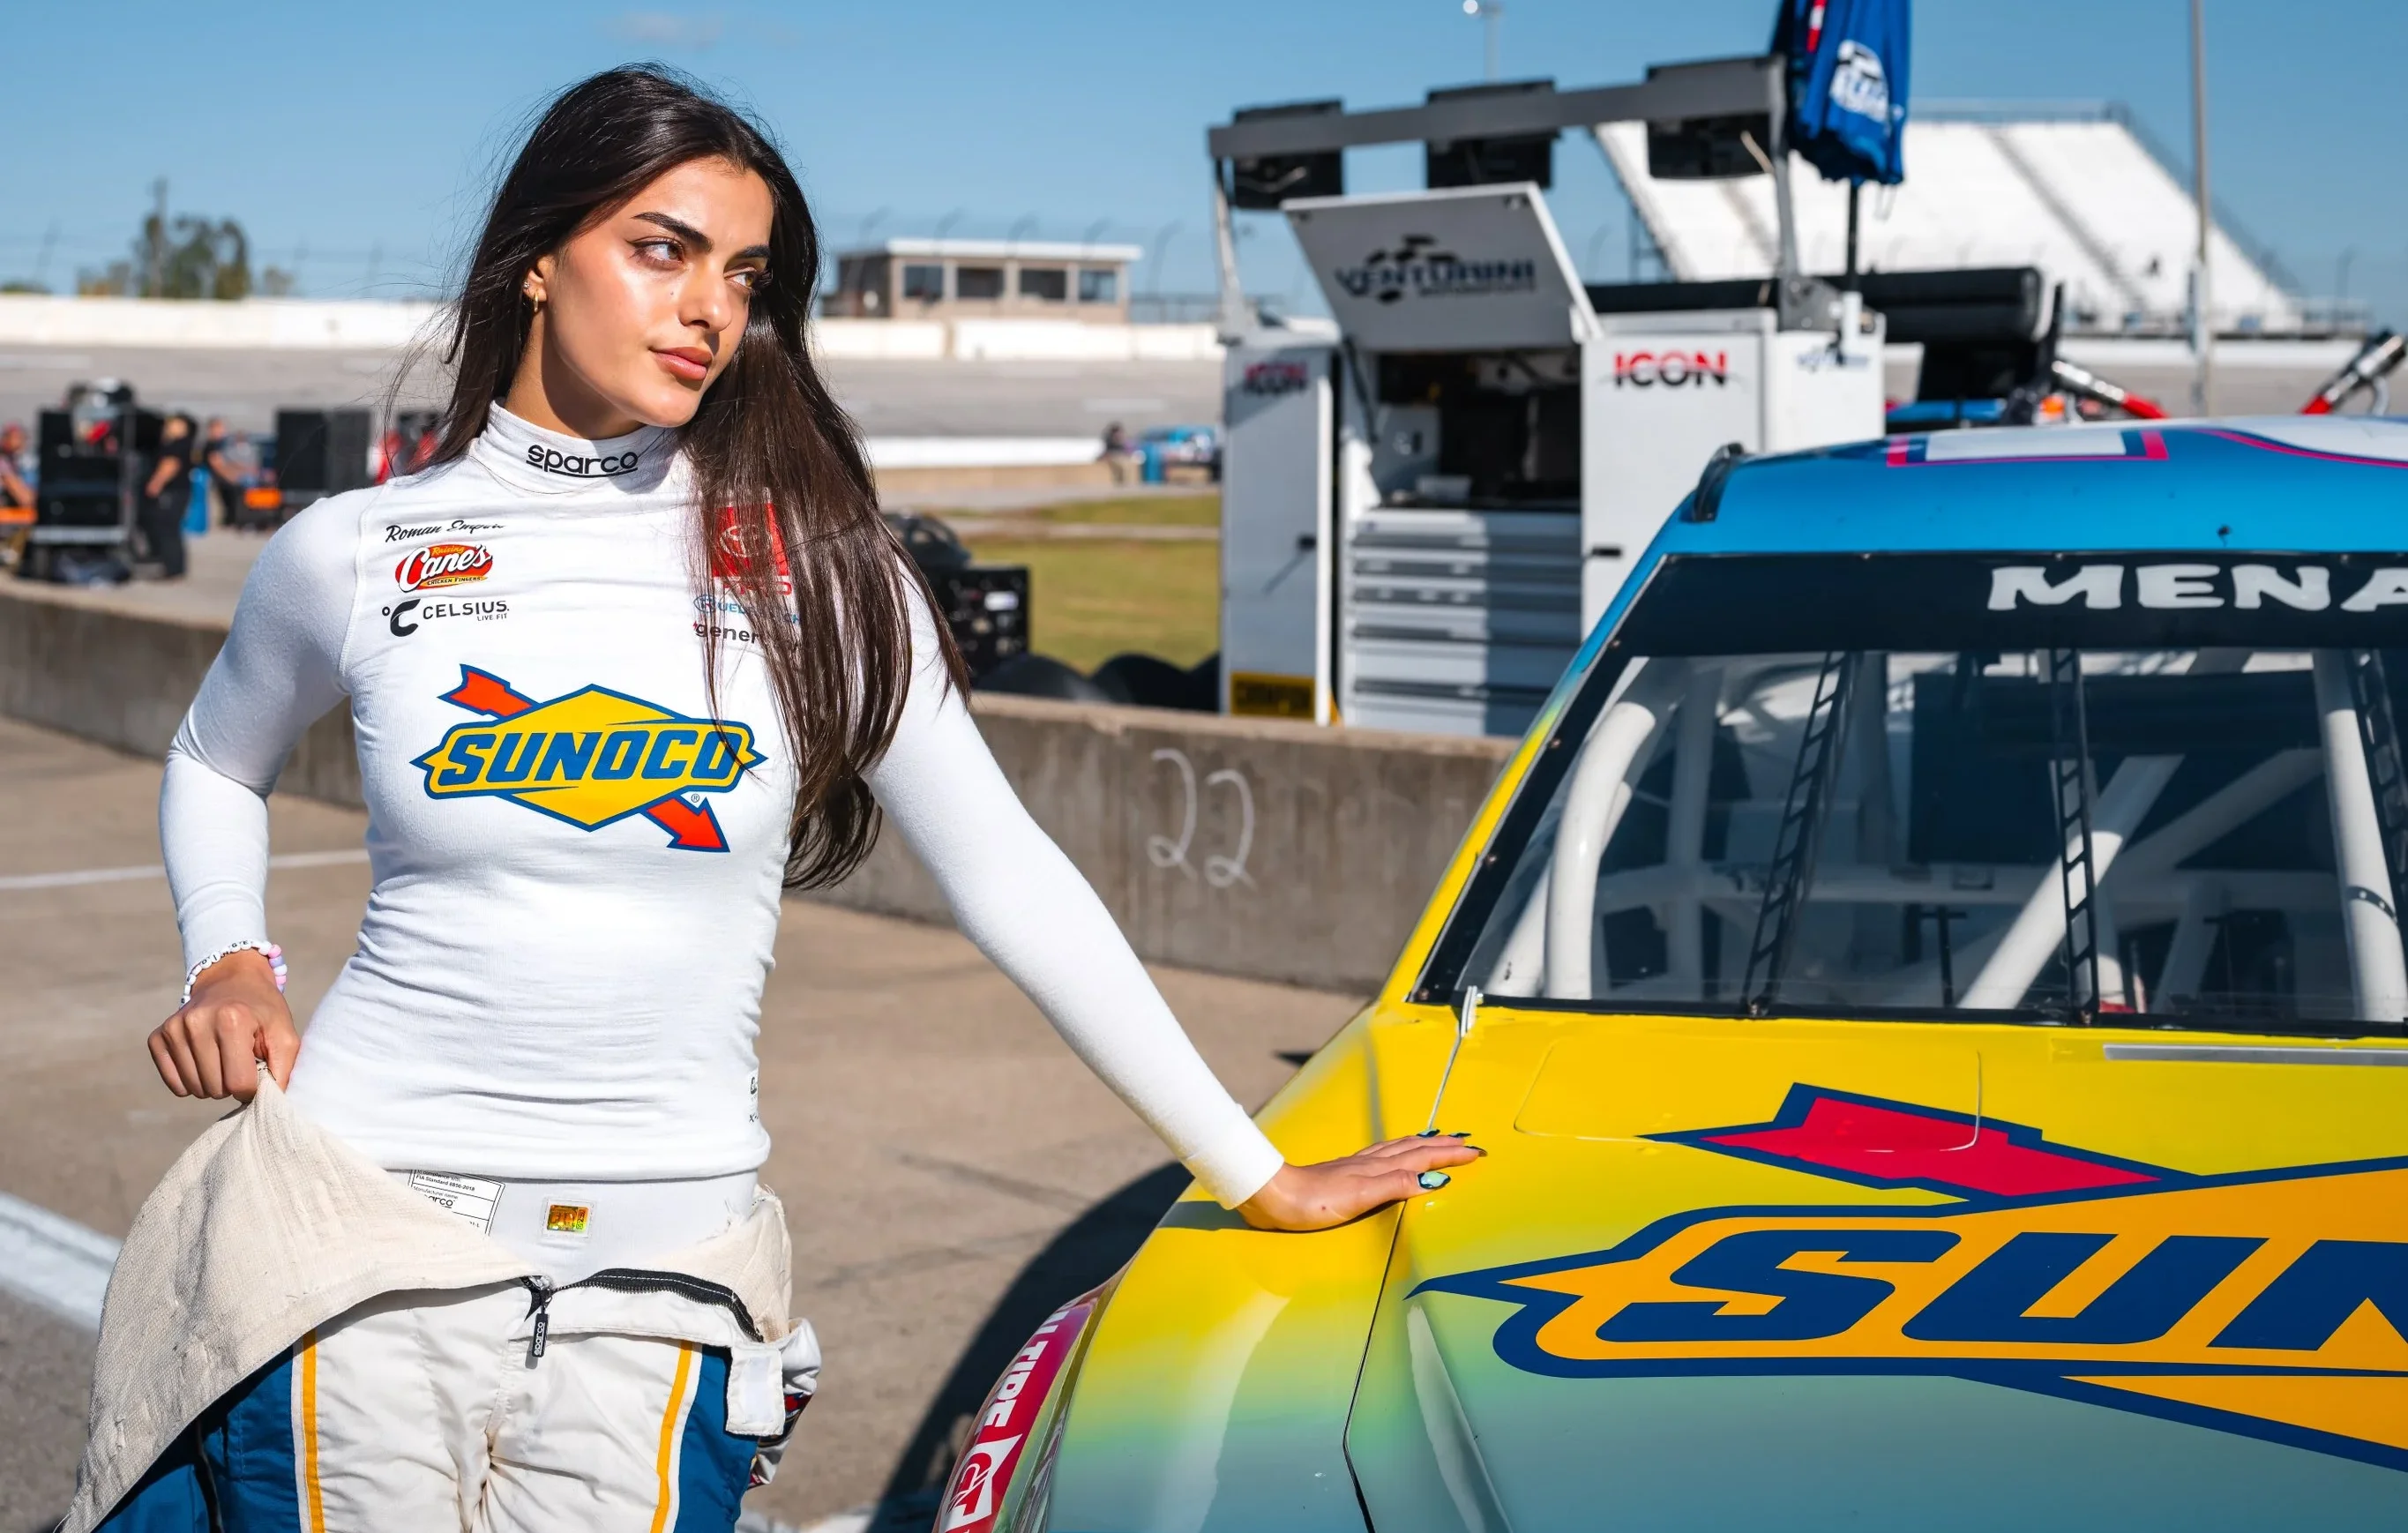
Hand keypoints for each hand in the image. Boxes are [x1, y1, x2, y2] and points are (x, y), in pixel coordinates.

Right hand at [147, 949, 297, 1101]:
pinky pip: (173, 1082)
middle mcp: (197, 1022)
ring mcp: (174, 1029)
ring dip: (212, 1084)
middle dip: (232, 1085)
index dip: (252, 1087)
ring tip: (223, 1060)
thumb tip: (273, 1103)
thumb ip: (284, 1069)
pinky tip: (203, 1062)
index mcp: (233, 1020)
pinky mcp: (158, 1037)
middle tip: (239, 1062)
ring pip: (194, 1089)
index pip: (239, 1083)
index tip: (257, 1073)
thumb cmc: (262, 1011)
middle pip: (215, 1089)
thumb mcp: (284, 1033)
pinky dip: (190, 1081)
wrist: (231, 980)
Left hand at [1236, 1134, 1482, 1231]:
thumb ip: (1395, 1185)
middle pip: (1413, 1149)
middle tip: (1466, 1140)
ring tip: (1437, 1138)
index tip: (1475, 1150)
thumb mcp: (1358, 1197)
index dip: (1449, 1155)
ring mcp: (1356, 1167)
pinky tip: (1393, 1155)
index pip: (1422, 1158)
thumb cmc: (1313, 1202)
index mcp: (1378, 1169)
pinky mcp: (1344, 1174)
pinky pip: (1382, 1157)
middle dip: (1441, 1145)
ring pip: (1398, 1150)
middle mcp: (1370, 1163)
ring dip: (1421, 1145)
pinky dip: (1398, 1152)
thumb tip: (1433, 1178)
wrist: (1274, 1196)